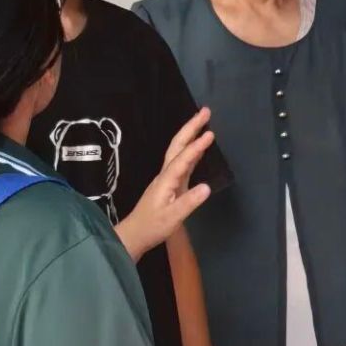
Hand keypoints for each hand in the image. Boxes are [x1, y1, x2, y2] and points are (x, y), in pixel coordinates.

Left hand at [116, 109, 214, 259]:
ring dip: (191, 135)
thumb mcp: (172, 218)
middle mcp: (165, 175)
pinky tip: (199, 148)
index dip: (196, 146)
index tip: (210, 134)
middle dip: (191, 127)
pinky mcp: (170, 184)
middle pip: (177, 145)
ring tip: (204, 122)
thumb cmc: (152, 227)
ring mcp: (167, 178)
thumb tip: (207, 187)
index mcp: (166, 180)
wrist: (135, 234)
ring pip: (179, 151)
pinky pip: (182, 161)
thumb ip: (189, 202)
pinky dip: (191, 150)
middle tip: (205, 111)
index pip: (183, 159)